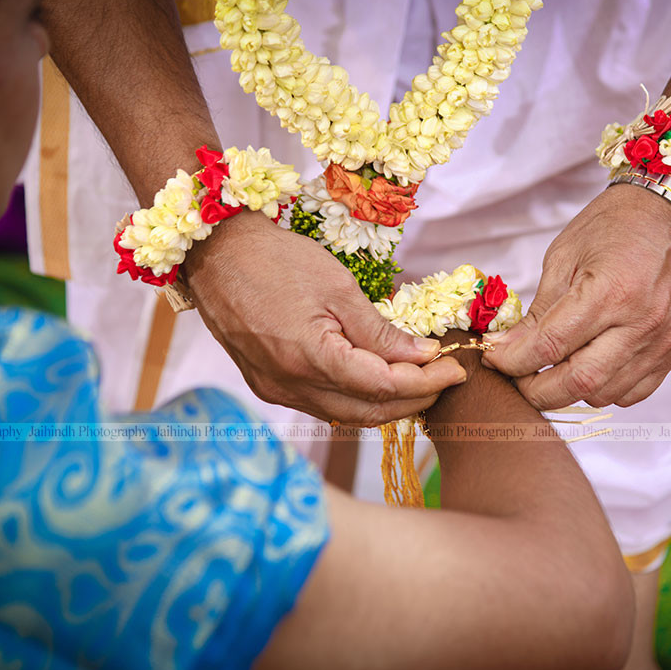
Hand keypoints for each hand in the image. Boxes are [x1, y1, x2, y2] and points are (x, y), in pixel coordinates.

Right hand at [184, 211, 466, 425]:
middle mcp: (290, 385)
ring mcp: (275, 390)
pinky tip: (378, 384)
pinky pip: (322, 405)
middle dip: (414, 400)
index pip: (384, 387)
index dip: (425, 382)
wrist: (215, 254)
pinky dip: (356, 400)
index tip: (455, 369)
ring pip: (345, 415)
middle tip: (445, 379)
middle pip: (368, 412)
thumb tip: (421, 356)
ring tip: (420, 383)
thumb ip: (380, 331)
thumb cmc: (276, 260)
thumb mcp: (338, 287)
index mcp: (310, 357)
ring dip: (387, 405)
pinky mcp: (267, 386)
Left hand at [482, 185, 670, 409]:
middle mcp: (641, 323)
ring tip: (550, 370)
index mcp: (609, 292)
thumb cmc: (612, 226)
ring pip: (603, 394)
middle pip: (578, 382)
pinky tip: (587, 366)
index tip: (494, 358)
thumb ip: (538, 310)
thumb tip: (506, 349)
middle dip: (537, 390)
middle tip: (516, 377)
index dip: (514, 361)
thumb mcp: (563, 258)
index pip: (550, 346)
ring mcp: (662, 341)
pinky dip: (602, 390)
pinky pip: (631, 393)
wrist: (669, 213)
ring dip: (569, 391)